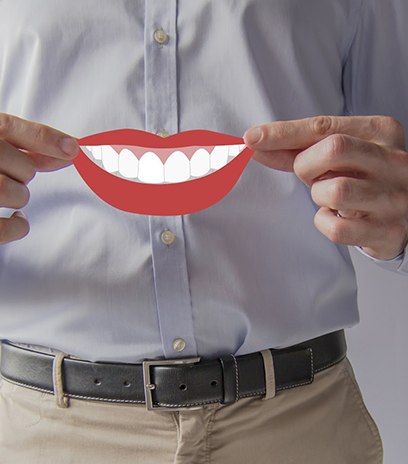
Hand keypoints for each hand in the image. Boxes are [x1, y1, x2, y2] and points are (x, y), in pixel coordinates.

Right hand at [0, 113, 78, 243]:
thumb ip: (27, 145)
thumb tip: (69, 150)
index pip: (10, 127)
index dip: (47, 138)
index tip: (75, 149)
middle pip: (23, 167)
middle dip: (25, 174)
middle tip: (8, 174)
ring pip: (16, 194)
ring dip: (20, 197)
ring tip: (5, 195)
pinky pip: (4, 227)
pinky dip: (18, 226)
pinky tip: (16, 220)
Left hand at [243, 115, 407, 259]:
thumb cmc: (366, 177)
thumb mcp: (344, 153)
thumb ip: (302, 148)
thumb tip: (256, 143)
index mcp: (380, 132)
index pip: (323, 126)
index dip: (283, 133)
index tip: (251, 138)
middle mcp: (392, 161)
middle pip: (332, 149)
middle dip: (307, 165)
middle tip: (313, 176)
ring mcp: (391, 197)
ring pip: (334, 191)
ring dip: (319, 196)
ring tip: (331, 197)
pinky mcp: (385, 230)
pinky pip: (336, 228)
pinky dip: (325, 223)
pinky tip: (338, 217)